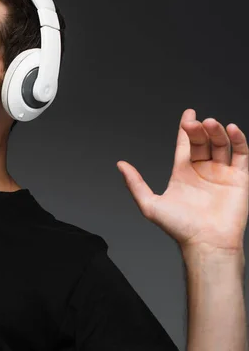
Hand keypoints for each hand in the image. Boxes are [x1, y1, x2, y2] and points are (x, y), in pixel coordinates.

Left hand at [117, 109, 247, 254]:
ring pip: (221, 145)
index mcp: (183, 174)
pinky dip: (238, 140)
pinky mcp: (239, 179)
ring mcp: (221, 174)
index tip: (188, 113)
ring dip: (217, 132)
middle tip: (195, 122)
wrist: (206, 243)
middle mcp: (202, 171)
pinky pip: (241, 155)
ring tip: (211, 123)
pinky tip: (231, 129)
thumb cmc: (179, 228)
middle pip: (202, 142)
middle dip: (199, 129)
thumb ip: (135, 183)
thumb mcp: (150, 204)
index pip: (185, 145)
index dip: (186, 129)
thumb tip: (120, 164)